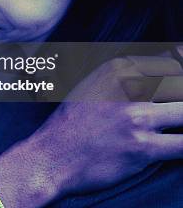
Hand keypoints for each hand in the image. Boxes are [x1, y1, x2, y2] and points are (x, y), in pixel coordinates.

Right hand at [0, 52, 182, 206]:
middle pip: (181, 85)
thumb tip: (156, 76)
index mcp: (118, 70)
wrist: (50, 157)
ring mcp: (136, 118)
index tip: (177, 89)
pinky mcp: (142, 147)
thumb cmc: (70, 125)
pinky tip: (179, 145)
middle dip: (181, 98)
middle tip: (175, 113)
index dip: (179, 74)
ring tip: (176, 126)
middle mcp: (129, 89)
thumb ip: (124, 79)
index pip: (170, 62)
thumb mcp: (92, 86)